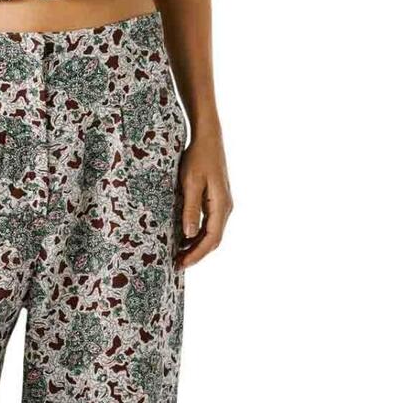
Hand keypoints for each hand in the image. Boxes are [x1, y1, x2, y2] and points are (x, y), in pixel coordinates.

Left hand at [176, 132, 232, 269]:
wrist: (208, 138)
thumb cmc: (198, 157)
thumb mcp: (191, 183)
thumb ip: (190, 209)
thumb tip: (189, 235)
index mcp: (221, 205)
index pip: (212, 239)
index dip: (197, 254)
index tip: (181, 264)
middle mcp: (225, 207)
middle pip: (213, 240)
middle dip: (196, 254)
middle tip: (176, 264)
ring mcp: (221, 204)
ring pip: (211, 233)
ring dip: (196, 246)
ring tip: (178, 255)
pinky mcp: (215, 200)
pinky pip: (208, 224)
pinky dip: (197, 235)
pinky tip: (183, 239)